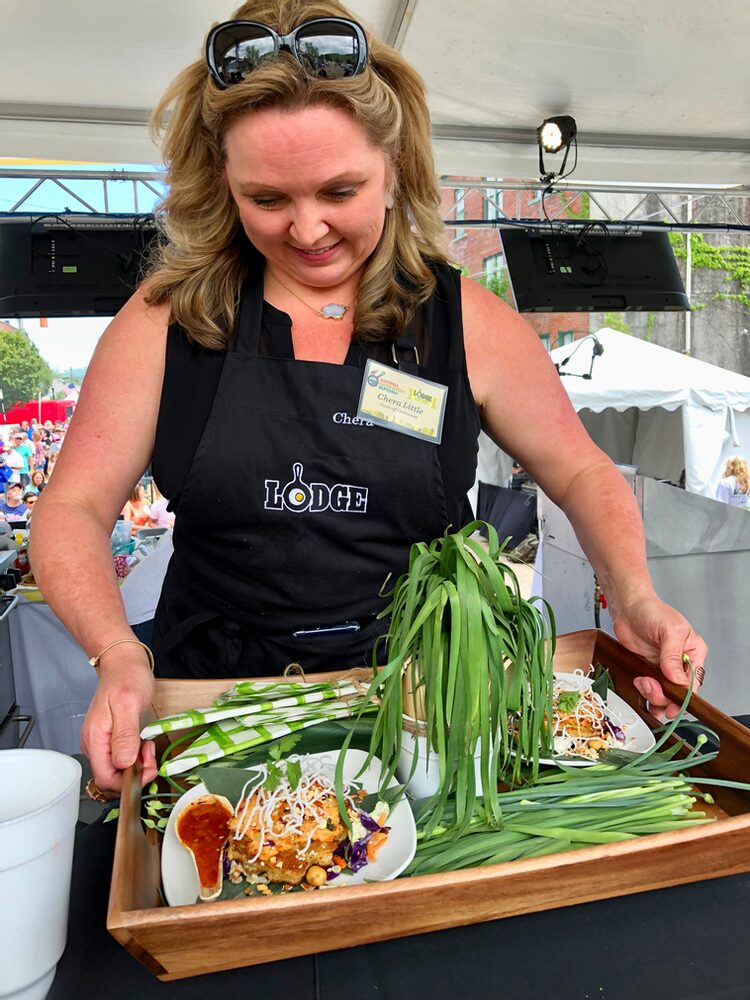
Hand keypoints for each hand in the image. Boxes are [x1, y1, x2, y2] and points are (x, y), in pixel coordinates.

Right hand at [80, 650, 157, 798]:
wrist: (123, 663)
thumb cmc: (127, 678)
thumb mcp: (129, 704)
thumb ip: (125, 735)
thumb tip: (123, 763)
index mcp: (95, 738)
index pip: (105, 778)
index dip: (127, 782)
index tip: (148, 769)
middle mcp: (94, 744)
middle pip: (110, 778)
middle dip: (134, 775)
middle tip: (150, 756)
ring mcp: (100, 743)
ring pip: (116, 771)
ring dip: (136, 766)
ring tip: (147, 747)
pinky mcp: (108, 740)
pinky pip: (120, 760)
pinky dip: (134, 758)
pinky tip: (142, 745)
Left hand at [611, 592, 706, 722]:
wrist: (626, 606)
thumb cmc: (651, 610)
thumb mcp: (669, 630)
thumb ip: (673, 656)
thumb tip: (678, 679)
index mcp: (693, 653)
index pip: (694, 682)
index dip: (685, 697)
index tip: (673, 704)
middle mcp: (680, 663)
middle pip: (679, 693)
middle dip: (665, 696)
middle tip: (650, 687)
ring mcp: (663, 668)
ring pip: (664, 695)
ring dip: (653, 695)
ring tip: (642, 682)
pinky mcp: (648, 669)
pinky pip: (650, 689)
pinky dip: (644, 693)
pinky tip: (639, 684)